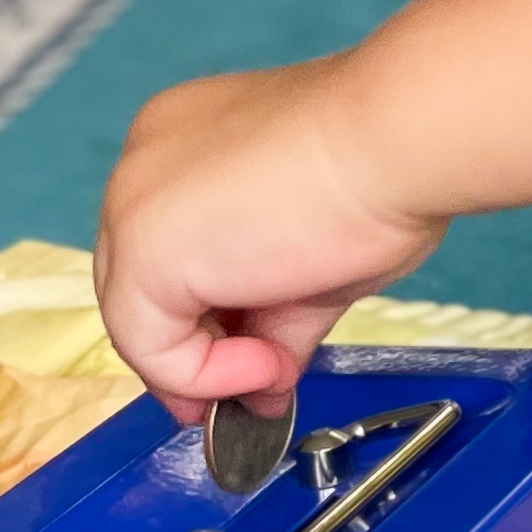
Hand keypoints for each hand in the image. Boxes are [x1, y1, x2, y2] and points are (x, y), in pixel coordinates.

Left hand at [91, 56, 442, 418]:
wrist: (398, 140)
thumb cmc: (381, 169)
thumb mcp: (314, 253)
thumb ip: (276, 314)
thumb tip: (267, 380)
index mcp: (189, 141)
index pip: (173, 250)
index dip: (207, 318)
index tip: (251, 362)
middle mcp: (146, 162)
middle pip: (143, 285)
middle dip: (198, 353)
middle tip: (253, 391)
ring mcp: (134, 204)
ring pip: (138, 320)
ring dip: (208, 369)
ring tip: (276, 372)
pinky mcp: (143, 252)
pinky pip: (150, 346)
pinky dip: (206, 374)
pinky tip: (267, 364)